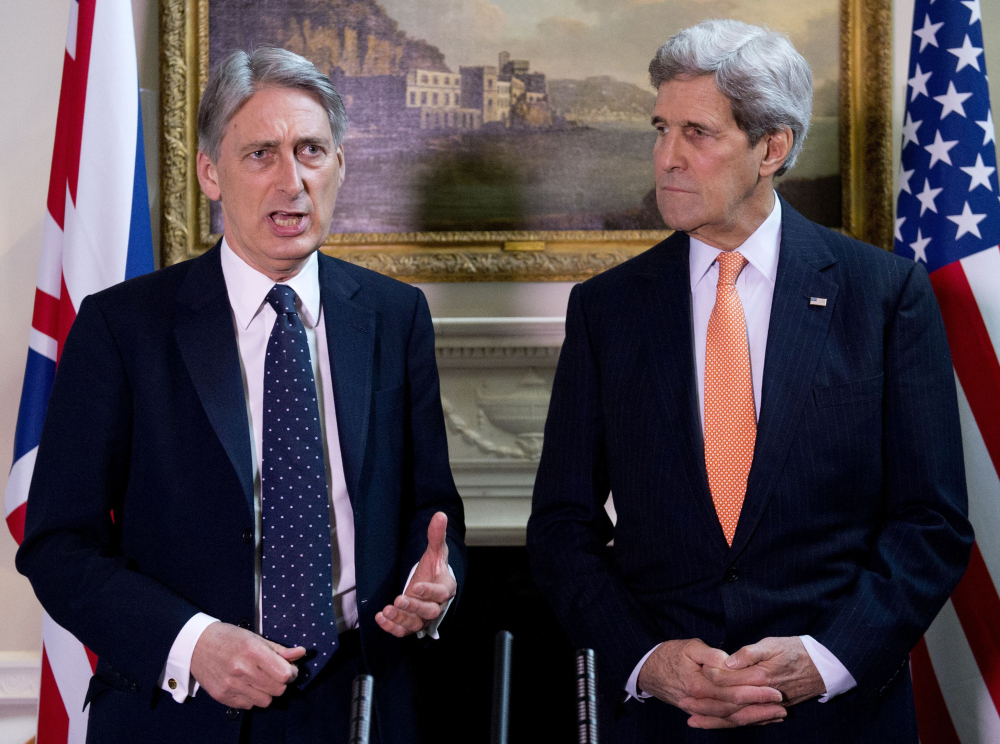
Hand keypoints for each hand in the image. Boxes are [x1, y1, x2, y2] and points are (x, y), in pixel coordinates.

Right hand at [190, 622, 304, 709]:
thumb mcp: (256, 638)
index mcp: (253, 651)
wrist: (196, 645)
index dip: (291, 672)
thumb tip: (301, 653)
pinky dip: (252, 697)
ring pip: (266, 701)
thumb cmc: (229, 638)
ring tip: (259, 680)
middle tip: (274, 674)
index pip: (285, 674)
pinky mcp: (222, 697)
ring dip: (267, 692)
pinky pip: (249, 706)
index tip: (288, 668)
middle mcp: (242, 670)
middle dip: (281, 682)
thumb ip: (280, 649)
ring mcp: (231, 685)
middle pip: (278, 690)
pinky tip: (246, 685)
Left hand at [376, 512, 456, 637]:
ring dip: (401, 619)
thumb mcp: (435, 551)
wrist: (429, 584)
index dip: (429, 591)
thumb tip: (440, 515)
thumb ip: (437, 535)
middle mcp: (437, 606)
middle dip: (413, 607)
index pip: (441, 593)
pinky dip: (392, 628)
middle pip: (429, 612)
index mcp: (446, 588)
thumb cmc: (434, 568)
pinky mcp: (412, 624)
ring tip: (386, 610)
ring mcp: (424, 617)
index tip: (417, 586)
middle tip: (399, 600)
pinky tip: (380, 618)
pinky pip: (404, 631)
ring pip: (415, 624)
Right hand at [636, 639, 785, 728]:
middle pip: (734, 709)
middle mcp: (698, 702)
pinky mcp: (698, 712)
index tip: (774, 690)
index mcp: (698, 684)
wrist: (646, 670)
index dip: (755, 692)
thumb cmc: (669, 654)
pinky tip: (756, 720)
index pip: (732, 692)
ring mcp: (697, 710)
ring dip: (754, 718)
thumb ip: (710, 655)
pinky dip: (740, 722)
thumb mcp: (689, 647)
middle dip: (760, 708)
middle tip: (782, 705)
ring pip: (729, 719)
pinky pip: (721, 721)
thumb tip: (730, 661)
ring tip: (776, 715)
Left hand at [703, 636, 825, 712]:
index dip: (708, 678)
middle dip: (704, 705)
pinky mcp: (771, 709)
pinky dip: (731, 723)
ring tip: (693, 719)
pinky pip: (748, 720)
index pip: (727, 681)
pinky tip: (717, 723)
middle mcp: (762, 695)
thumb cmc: (797, 650)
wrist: (824, 667)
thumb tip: (728, 662)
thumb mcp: (773, 644)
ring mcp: (767, 705)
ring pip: (736, 717)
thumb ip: (749, 653)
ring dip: (714, 719)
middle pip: (728, 704)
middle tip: (683, 703)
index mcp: (760, 676)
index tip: (692, 676)